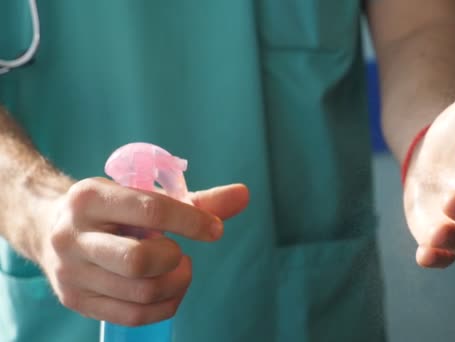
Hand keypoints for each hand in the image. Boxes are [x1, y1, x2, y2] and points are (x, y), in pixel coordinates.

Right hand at [37, 178, 248, 325]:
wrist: (48, 227)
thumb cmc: (111, 209)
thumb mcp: (142, 195)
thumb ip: (195, 199)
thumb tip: (244, 195)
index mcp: (91, 197)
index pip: (151, 210)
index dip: (192, 222)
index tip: (214, 230)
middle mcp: (73, 236)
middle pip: (141, 261)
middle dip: (174, 259)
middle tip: (180, 252)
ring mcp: (71, 273)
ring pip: (140, 293)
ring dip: (175, 283)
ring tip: (178, 268)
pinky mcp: (75, 301)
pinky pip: (132, 316)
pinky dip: (165, 305)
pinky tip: (170, 288)